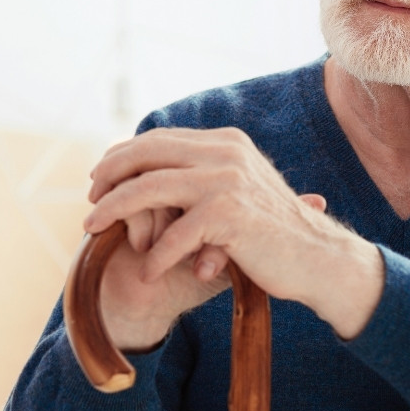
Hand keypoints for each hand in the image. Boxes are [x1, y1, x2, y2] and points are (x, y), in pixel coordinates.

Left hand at [85, 127, 383, 339]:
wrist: (319, 258)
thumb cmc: (273, 233)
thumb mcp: (239, 191)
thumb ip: (204, 178)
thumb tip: (152, 176)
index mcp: (225, 142)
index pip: (159, 138)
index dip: (123, 156)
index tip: (100, 178)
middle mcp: (224, 152)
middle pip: (146, 154)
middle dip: (109, 176)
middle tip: (90, 201)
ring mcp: (226, 180)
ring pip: (149, 189)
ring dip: (114, 210)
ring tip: (93, 230)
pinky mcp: (229, 215)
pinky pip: (174, 235)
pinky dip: (155, 256)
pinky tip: (147, 272)